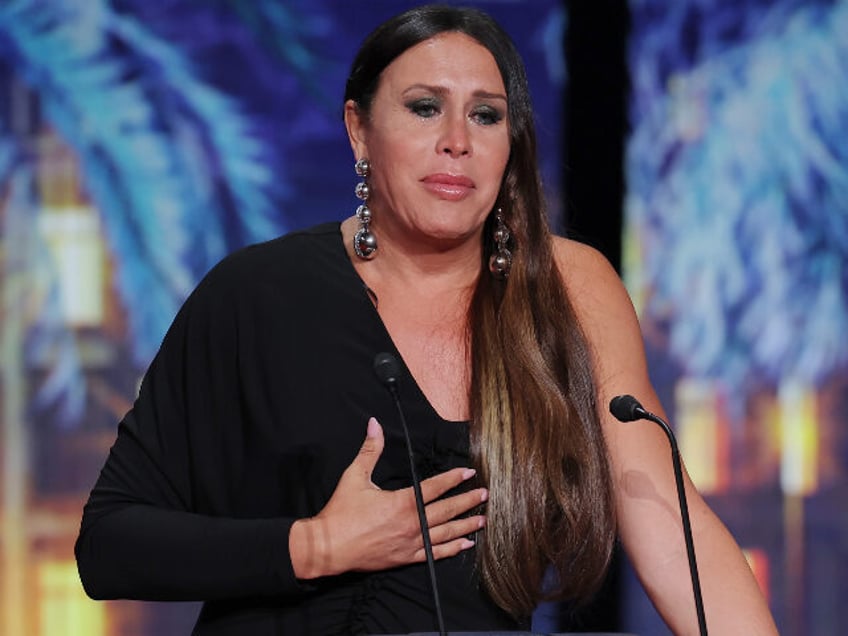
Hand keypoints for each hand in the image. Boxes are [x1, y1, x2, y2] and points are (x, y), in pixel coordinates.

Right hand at [289, 417, 486, 578]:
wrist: (328, 548)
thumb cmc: (341, 514)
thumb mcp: (355, 477)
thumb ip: (370, 450)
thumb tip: (374, 424)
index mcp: (402, 503)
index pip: (435, 487)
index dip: (453, 478)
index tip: (468, 472)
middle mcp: (412, 524)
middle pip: (447, 510)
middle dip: (467, 501)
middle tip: (484, 494)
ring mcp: (411, 543)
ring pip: (445, 533)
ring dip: (465, 525)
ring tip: (482, 519)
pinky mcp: (406, 557)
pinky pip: (435, 554)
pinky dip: (451, 549)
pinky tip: (464, 544)